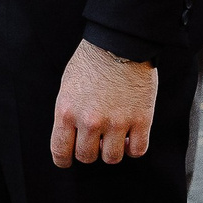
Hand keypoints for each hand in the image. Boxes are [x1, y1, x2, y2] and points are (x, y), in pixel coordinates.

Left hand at [48, 40, 156, 166]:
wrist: (120, 42)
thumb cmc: (92, 60)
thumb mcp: (68, 86)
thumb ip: (68, 113)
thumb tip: (71, 136)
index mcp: (67, 111)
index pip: (61, 151)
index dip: (64, 160)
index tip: (68, 160)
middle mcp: (90, 121)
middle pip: (87, 156)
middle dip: (90, 151)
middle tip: (95, 140)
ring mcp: (117, 122)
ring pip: (112, 158)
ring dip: (112, 150)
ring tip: (114, 136)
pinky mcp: (141, 120)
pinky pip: (137, 151)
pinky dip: (133, 148)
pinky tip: (131, 137)